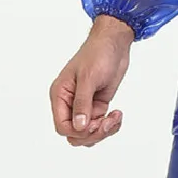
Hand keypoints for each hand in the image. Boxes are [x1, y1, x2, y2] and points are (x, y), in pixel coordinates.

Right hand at [49, 14, 134, 147]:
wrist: (115, 42)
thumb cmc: (98, 53)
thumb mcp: (89, 77)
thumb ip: (82, 103)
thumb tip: (79, 127)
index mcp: (60, 95)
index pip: (62, 126)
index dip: (78, 131)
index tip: (95, 122)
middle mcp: (69, 103)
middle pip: (74, 134)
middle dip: (92, 133)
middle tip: (108, 122)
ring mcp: (84, 106)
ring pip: (87, 133)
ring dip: (102, 131)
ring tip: (115, 117)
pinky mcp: (97, 105)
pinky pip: (99, 125)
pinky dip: (110, 125)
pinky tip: (117, 114)